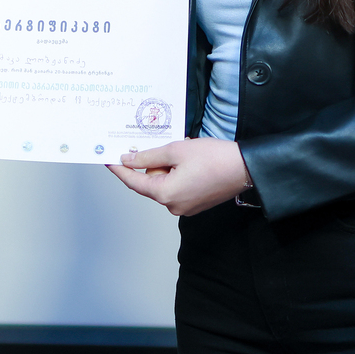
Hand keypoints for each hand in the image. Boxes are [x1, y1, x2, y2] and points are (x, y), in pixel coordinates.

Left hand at [109, 138, 250, 217]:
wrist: (246, 167)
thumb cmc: (216, 159)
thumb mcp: (176, 150)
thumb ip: (148, 156)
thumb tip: (129, 160)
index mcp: (165, 194)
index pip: (133, 182)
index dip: (119, 169)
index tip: (108, 160)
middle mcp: (173, 205)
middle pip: (150, 181)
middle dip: (152, 163)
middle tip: (161, 146)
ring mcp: (185, 207)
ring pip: (164, 182)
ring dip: (167, 167)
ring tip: (184, 153)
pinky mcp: (195, 203)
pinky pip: (176, 186)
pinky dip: (177, 173)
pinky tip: (189, 162)